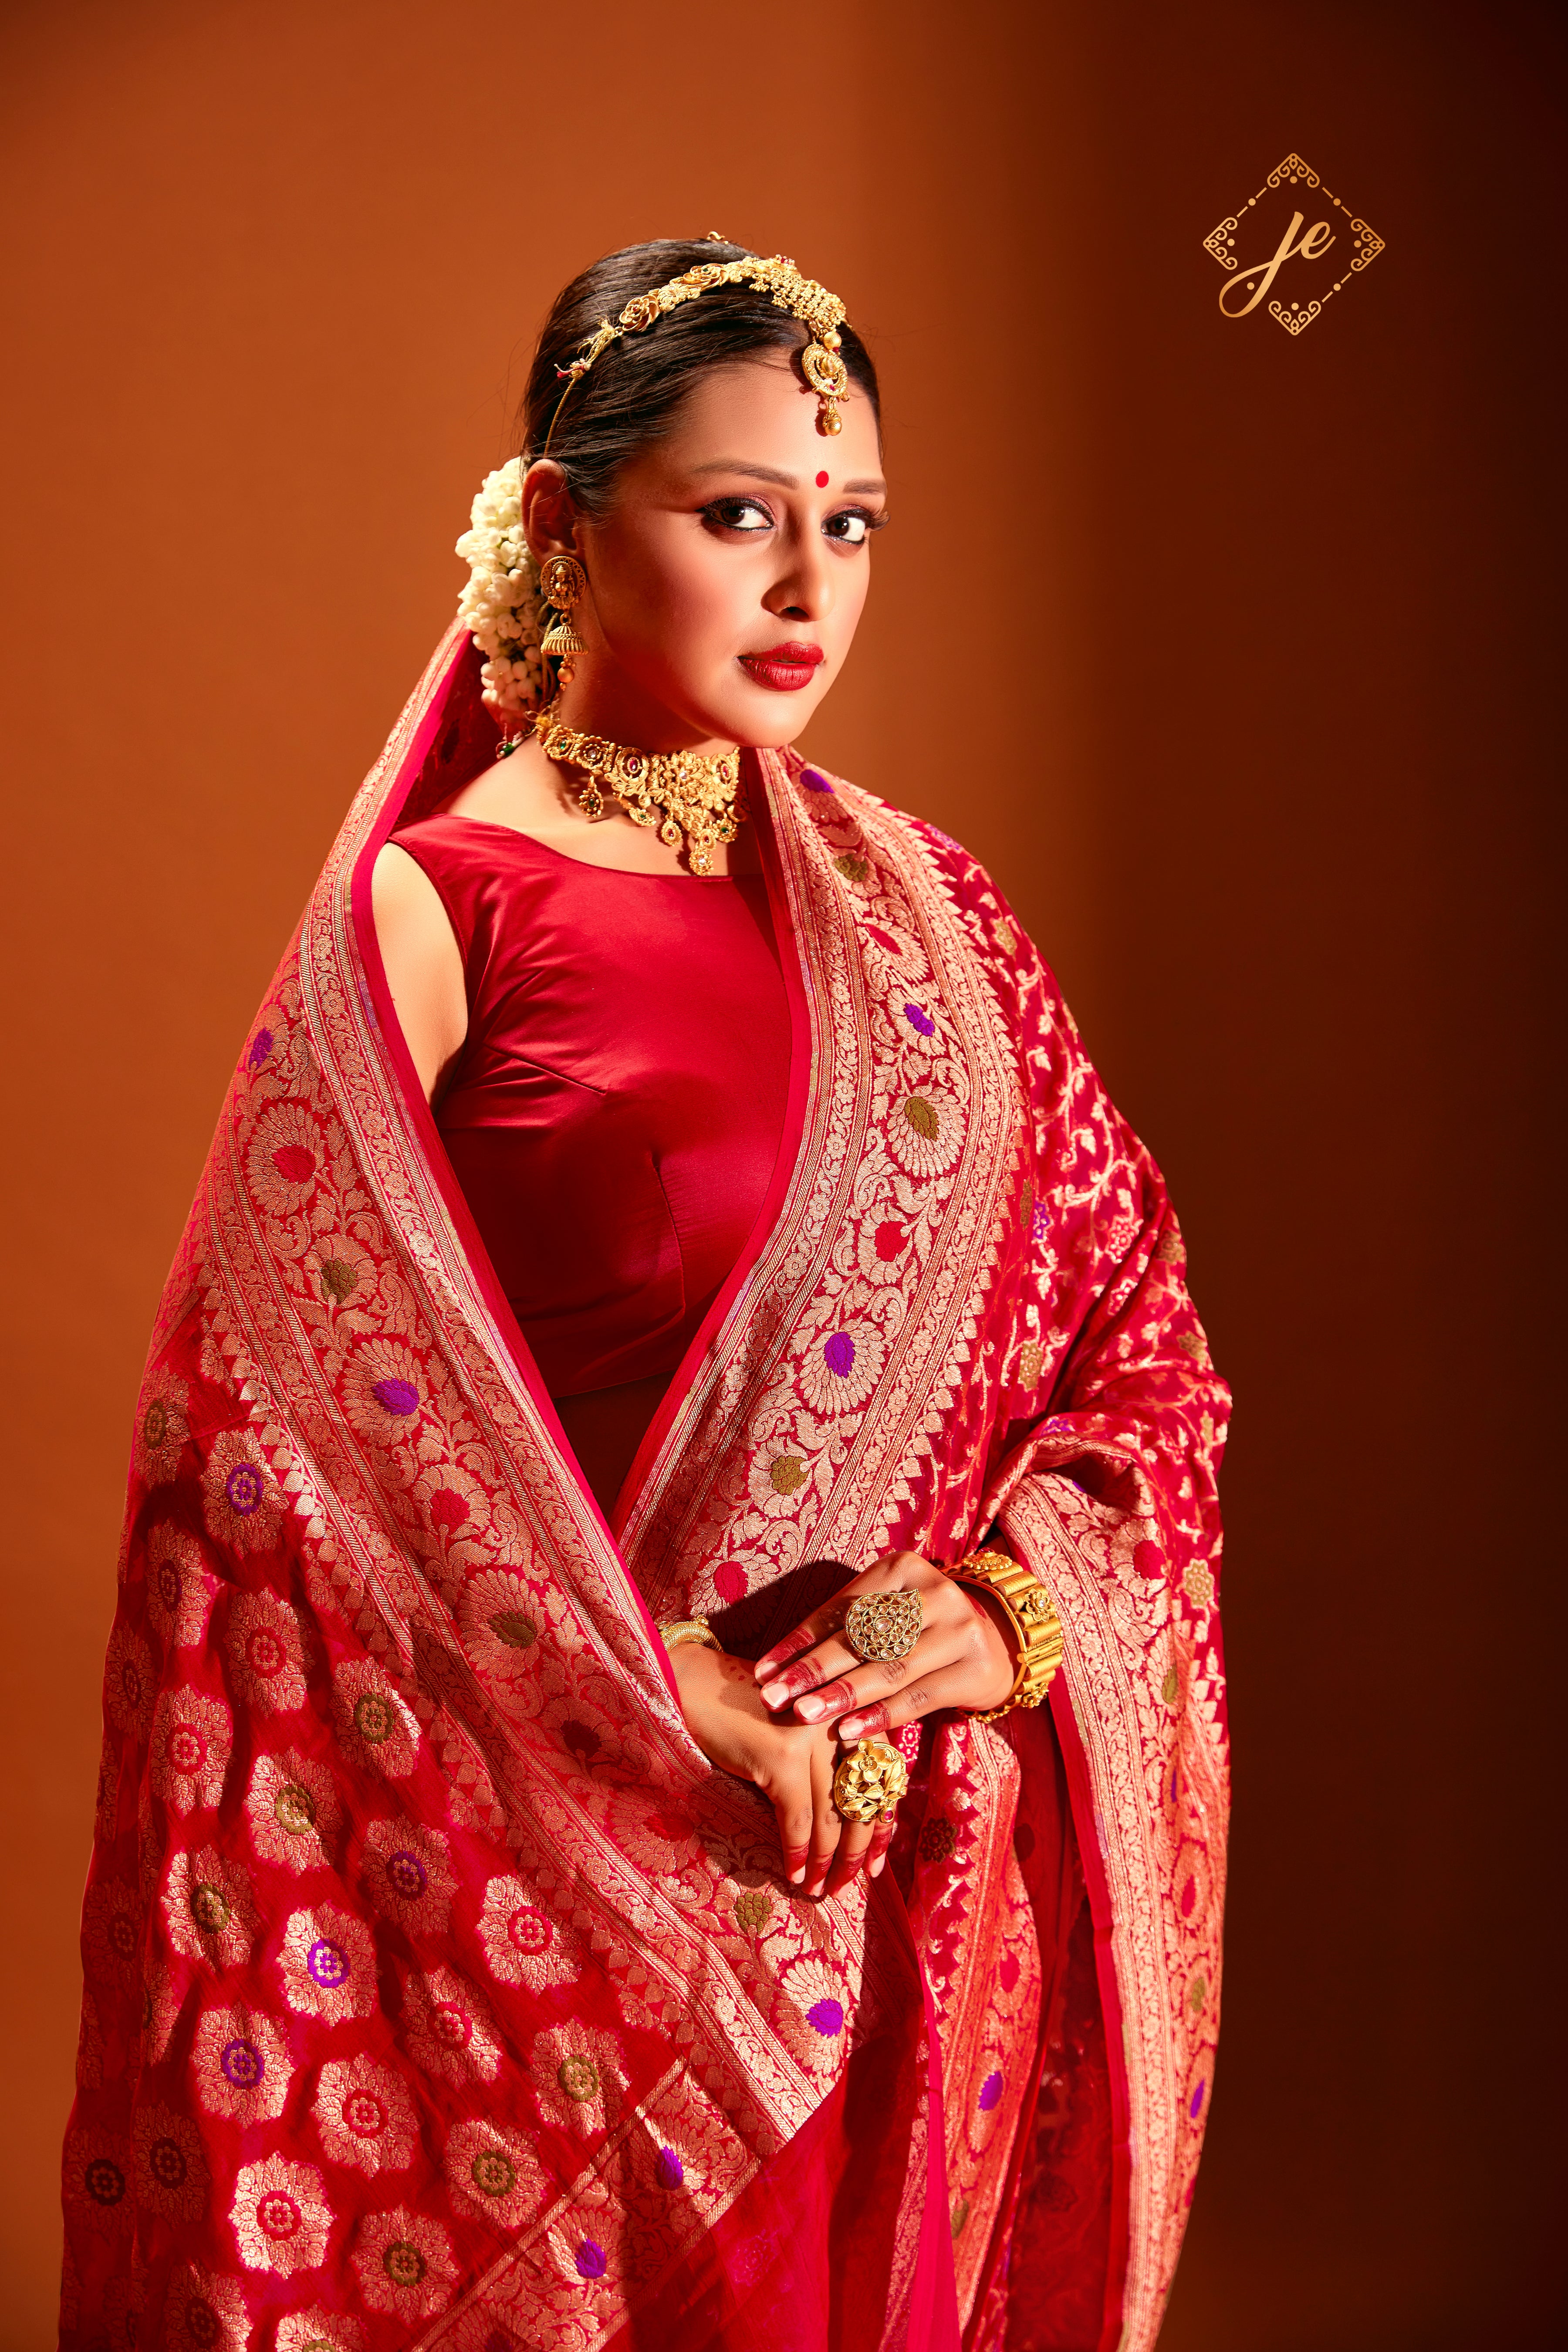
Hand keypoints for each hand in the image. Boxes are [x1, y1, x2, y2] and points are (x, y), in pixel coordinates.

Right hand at [669, 1642, 890, 1896]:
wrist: (698, 1685)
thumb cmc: (750, 1712)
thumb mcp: (802, 1731)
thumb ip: (831, 1763)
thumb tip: (851, 1832)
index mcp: (856, 1714)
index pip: (885, 1782)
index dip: (884, 1829)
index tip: (877, 1867)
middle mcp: (843, 1721)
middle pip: (863, 1803)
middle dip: (856, 1855)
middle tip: (844, 1887)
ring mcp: (814, 1738)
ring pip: (832, 1817)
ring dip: (825, 1863)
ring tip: (817, 1890)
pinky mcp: (782, 1755)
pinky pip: (798, 1819)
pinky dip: (798, 1854)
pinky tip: (794, 1875)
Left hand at [753, 1550, 1015, 1743]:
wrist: (997, 1641)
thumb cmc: (921, 1629)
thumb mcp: (886, 1614)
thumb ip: (845, 1631)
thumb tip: (777, 1668)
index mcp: (903, 1568)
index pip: (841, 1609)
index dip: (799, 1641)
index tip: (763, 1672)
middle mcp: (934, 1592)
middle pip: (862, 1637)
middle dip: (812, 1670)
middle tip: (774, 1696)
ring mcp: (959, 1629)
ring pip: (889, 1667)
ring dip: (841, 1694)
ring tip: (802, 1714)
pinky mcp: (975, 1668)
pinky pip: (918, 1696)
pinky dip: (880, 1715)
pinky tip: (848, 1730)